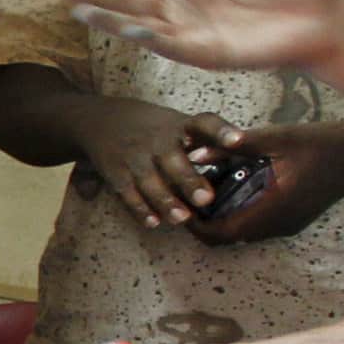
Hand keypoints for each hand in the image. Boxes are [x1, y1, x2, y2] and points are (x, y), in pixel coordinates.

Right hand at [60, 0, 343, 106]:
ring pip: (140, 27)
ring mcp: (192, 35)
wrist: (323, 17)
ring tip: (79, 11)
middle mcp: (181, 14)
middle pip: (127, 4)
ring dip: (109, 20)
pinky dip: (151, 38)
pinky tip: (129, 29)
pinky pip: (173, 46)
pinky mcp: (209, 53)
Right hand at [69, 98, 236, 228]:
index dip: (222, 131)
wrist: (99, 120)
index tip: (238, 140)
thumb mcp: (178, 123)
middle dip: (188, 179)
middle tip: (206, 198)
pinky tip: (153, 222)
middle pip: (174, 160)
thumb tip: (244, 157)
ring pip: (150, 182)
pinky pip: (128, 194)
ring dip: (165, 201)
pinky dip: (140, 209)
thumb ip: (206, 140)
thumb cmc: (154, 127)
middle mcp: (157, 140)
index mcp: (179, 125)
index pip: (204, 123)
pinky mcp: (116, 174)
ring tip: (182, 218)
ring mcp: (134, 158)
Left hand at [187, 121, 343, 245]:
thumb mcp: (276, 138)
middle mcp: (279, 224)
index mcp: (272, 209)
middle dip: (204, 224)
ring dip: (221, 220)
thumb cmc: (322, 143)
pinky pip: (257, 226)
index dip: (195, 226)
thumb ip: (232, 145)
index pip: (221, 234)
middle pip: (228, 238)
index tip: (179, 206)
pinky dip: (238, 215)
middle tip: (187, 199)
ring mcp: (288, 224)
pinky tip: (232, 190)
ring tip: (204, 194)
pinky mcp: (294, 218)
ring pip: (242, 233)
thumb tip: (192, 152)